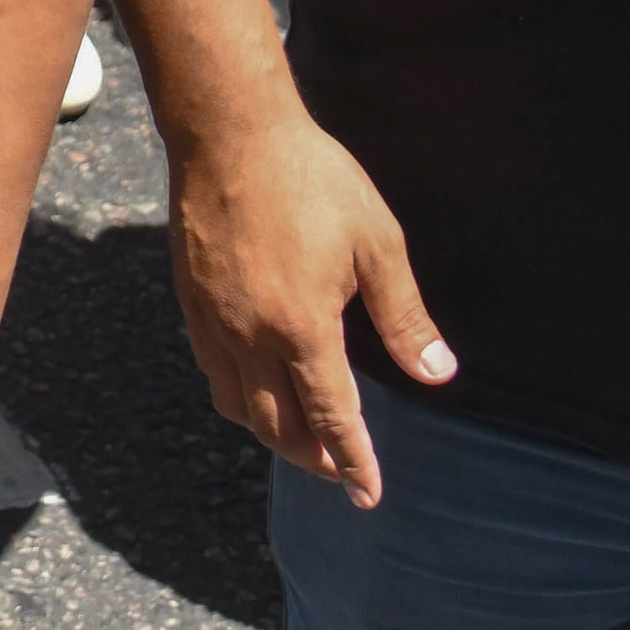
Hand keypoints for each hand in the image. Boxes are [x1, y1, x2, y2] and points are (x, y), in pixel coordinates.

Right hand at [160, 85, 454, 507]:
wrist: (229, 135)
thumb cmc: (311, 180)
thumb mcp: (377, 243)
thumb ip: (405, 317)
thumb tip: (438, 373)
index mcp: (302, 327)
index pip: (333, 417)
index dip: (355, 461)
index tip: (370, 494)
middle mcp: (250, 337)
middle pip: (278, 428)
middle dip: (314, 460)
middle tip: (342, 472)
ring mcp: (214, 323)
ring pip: (240, 408)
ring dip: (274, 435)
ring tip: (305, 439)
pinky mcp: (192, 303)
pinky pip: (215, 373)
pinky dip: (243, 398)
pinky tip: (262, 386)